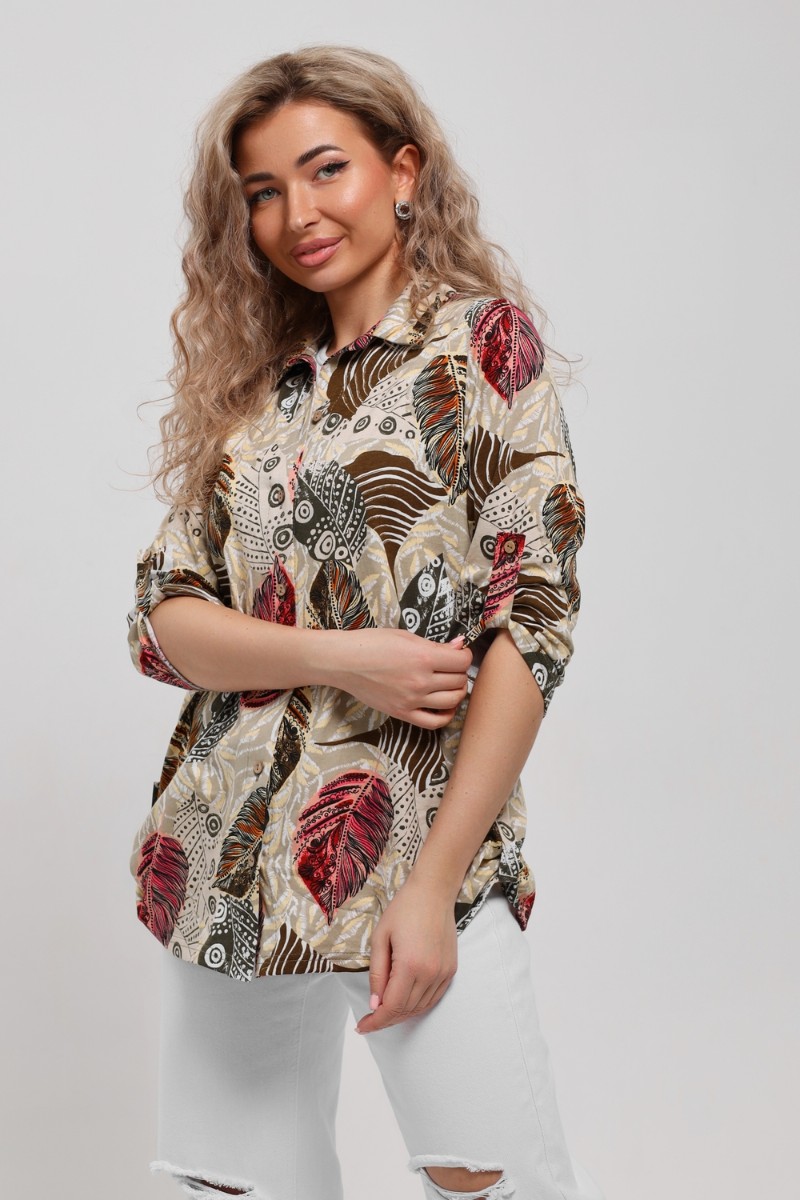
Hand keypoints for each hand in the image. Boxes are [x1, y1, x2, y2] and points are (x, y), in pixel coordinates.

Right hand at [340, 631, 471, 728]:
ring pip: (452, 701)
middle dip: (460, 672)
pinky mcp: (402, 713)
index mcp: (423, 657)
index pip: (462, 661)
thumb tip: (459, 646)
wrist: (345, 662)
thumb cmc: (372, 644)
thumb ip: (435, 645)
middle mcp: (420, 681)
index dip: (464, 656)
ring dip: (457, 692)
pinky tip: (446, 706)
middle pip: (459, 681)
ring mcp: (412, 700)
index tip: (458, 654)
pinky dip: (446, 715)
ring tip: (450, 684)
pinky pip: (434, 722)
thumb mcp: (406, 637)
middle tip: (452, 667)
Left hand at [354, 877, 457, 1033]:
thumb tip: (375, 1004)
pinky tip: (404, 1001)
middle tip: (369, 1019)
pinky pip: (433, 998)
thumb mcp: (380, 938)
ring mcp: (444, 973)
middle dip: (386, 1018)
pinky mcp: (451, 970)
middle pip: (406, 1010)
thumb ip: (377, 973)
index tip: (362, 1027)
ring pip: (421, 1007)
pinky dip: (418, 1005)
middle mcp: (430, 973)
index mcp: (410, 964)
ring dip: (401, 1013)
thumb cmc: (403, 910)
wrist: (433, 892)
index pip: (392, 1006)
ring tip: (384, 1010)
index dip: (376, 1021)